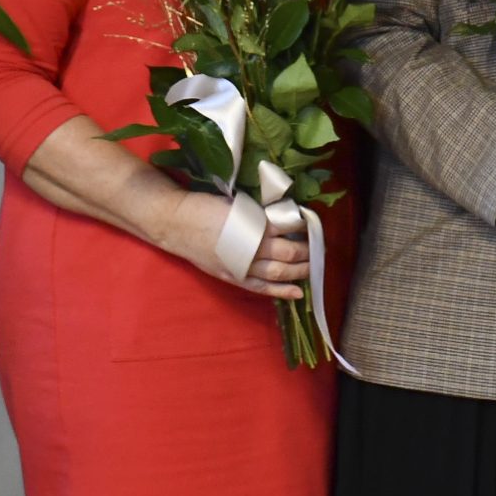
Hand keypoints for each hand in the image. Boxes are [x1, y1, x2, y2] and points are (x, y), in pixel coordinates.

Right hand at [161, 190, 307, 300]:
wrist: (176, 223)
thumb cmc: (206, 207)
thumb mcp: (237, 203)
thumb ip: (261, 213)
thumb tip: (286, 217)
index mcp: (252, 224)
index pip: (288, 228)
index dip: (304, 228)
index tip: (314, 225)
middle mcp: (249, 247)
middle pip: (288, 252)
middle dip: (307, 250)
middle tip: (320, 246)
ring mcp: (241, 265)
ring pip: (279, 272)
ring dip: (300, 270)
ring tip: (314, 266)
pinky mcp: (233, 277)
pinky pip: (261, 287)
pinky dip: (281, 291)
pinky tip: (297, 292)